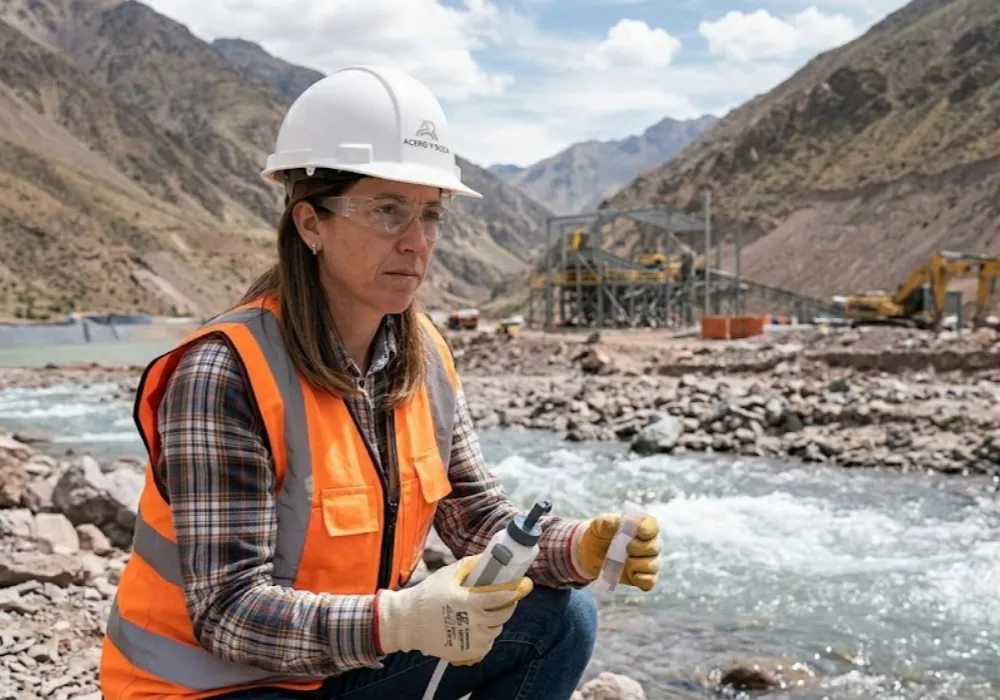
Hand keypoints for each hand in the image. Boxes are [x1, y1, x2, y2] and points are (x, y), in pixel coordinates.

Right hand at [376, 555, 532, 664]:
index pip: (503, 596)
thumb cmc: (427, 596)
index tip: (525, 584)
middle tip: (504, 597)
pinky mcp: (467, 653)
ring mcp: (472, 640)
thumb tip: (487, 557)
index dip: (517, 589)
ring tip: (485, 612)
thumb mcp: (448, 575)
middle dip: (508, 604)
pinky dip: (486, 636)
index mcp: (471, 602)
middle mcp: (475, 623)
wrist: (407, 623)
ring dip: (496, 620)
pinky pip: (487, 644)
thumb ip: (470, 565)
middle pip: (504, 614)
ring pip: (497, 629)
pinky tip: (477, 627)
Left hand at [574, 513, 660, 590]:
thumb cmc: (600, 534)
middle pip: (655, 547)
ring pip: (653, 565)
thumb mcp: (600, 525)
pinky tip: (632, 575)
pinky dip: (642, 579)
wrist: (591, 553)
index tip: (638, 531)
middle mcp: (649, 543)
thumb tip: (620, 523)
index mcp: (642, 526)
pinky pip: (650, 581)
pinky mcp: (643, 577)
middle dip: (639, 548)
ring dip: (637, 564)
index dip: (648, 529)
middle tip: (626, 548)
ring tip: (624, 562)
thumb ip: (610, 522)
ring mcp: (648, 561)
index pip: (653, 526)